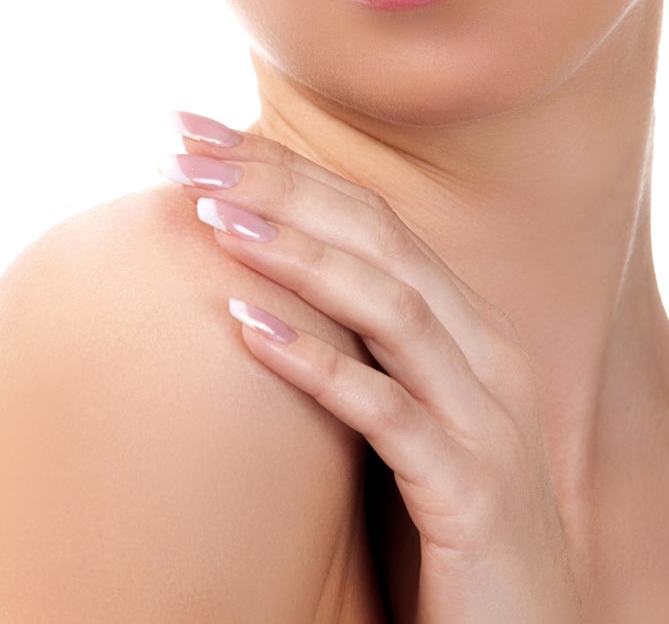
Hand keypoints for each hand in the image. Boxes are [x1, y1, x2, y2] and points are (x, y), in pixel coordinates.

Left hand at [157, 111, 584, 623]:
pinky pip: (388, 414)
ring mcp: (486, 419)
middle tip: (182, 141)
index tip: (192, 132)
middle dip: (278, 181)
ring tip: (208, 214)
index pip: (371, 220)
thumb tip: (256, 293)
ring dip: (296, 252)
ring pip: (390, 306)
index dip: (284, 167)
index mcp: (467, 328)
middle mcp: (486, 353)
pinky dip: (317, 363)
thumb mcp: (403, 425)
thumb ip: (361, 355)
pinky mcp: (471, 493)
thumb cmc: (446, 535)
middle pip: (378, 238)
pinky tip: (245, 327)